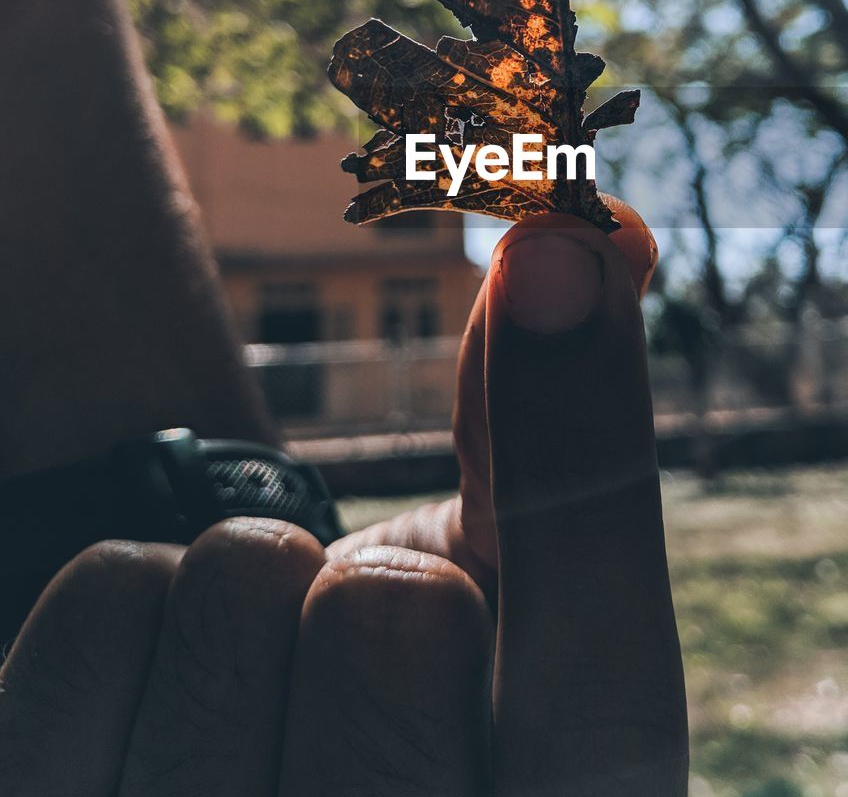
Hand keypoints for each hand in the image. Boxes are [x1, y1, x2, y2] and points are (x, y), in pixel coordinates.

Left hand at [0, 201, 686, 794]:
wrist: (255, 785)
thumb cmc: (410, 706)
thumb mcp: (508, 622)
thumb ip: (562, 457)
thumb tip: (578, 246)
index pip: (602, 695)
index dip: (587, 443)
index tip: (564, 242)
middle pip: (387, 611)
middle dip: (378, 578)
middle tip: (357, 644)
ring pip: (234, 581)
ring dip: (250, 589)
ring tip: (255, 688)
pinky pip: (108, 599)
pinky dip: (134, 607)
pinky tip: (158, 694)